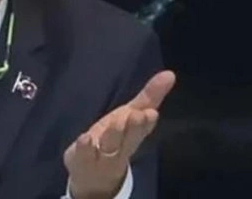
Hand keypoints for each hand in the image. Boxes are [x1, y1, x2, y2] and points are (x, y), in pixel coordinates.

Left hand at [63, 70, 175, 197]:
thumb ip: (149, 97)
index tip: (151, 112)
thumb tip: (169, 73)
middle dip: (134, 127)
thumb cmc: (115, 140)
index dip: (146, 123)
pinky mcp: (81, 160)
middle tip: (138, 115)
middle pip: (129, 139)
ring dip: (114, 134)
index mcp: (133, 136)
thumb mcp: (130, 117)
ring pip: (110, 146)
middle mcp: (120, 148)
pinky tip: (85, 137)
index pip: (143, 129)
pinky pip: (84, 154)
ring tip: (117, 121)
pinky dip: (85, 147)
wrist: (93, 179)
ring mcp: (101, 156)